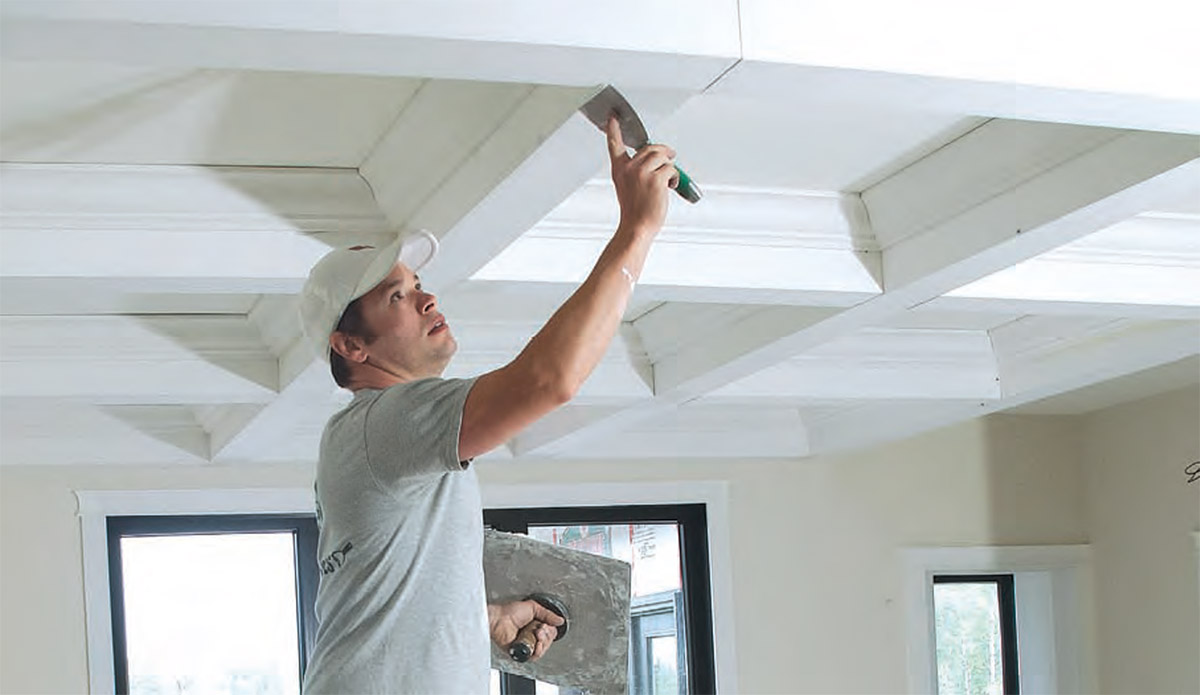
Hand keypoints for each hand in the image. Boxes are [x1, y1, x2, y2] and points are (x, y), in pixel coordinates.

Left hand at [488, 600, 564, 661]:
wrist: (499, 620)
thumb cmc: (510, 612)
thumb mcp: (533, 608)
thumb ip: (548, 614)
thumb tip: (560, 621)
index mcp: (535, 626)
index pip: (551, 633)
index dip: (550, 630)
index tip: (544, 625)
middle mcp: (532, 636)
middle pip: (548, 642)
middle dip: (546, 635)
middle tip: (539, 630)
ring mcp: (527, 645)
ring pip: (543, 650)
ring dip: (542, 642)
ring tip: (536, 634)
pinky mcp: (522, 653)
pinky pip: (534, 657)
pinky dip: (537, 651)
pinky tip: (535, 643)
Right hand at [606, 114, 676, 236]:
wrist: (637, 227)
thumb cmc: (635, 211)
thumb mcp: (627, 187)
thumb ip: (636, 172)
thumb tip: (654, 160)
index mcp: (619, 170)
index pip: (615, 145)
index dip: (614, 130)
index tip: (613, 117)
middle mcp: (629, 168)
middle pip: (650, 147)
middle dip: (663, 151)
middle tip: (670, 155)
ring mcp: (642, 173)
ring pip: (662, 156)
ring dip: (669, 166)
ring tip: (669, 179)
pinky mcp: (656, 179)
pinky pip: (671, 168)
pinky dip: (675, 177)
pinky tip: (671, 186)